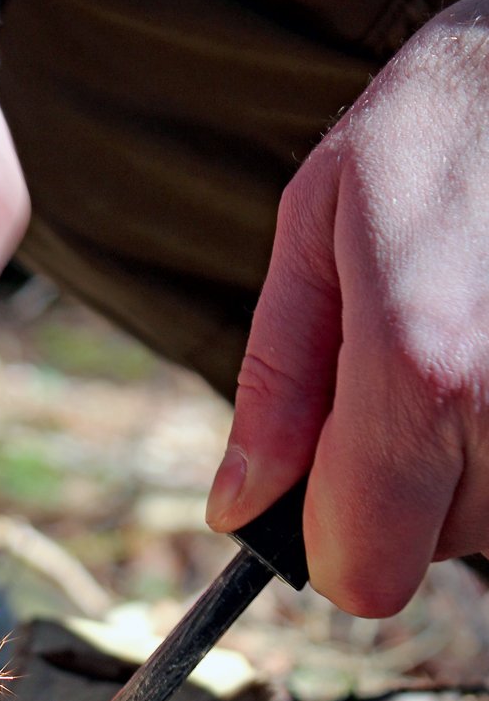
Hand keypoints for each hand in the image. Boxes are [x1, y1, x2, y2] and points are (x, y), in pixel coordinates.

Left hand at [206, 0, 488, 615]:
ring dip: (457, 459)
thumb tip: (237, 508)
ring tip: (458, 338)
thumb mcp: (316, 230)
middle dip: (394, 485)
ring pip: (488, 517)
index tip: (324, 479)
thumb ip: (275, 384)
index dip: (328, 543)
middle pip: (428, 548)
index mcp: (418, 374)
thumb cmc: (439, 127)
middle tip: (399, 367)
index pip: (364, 573)